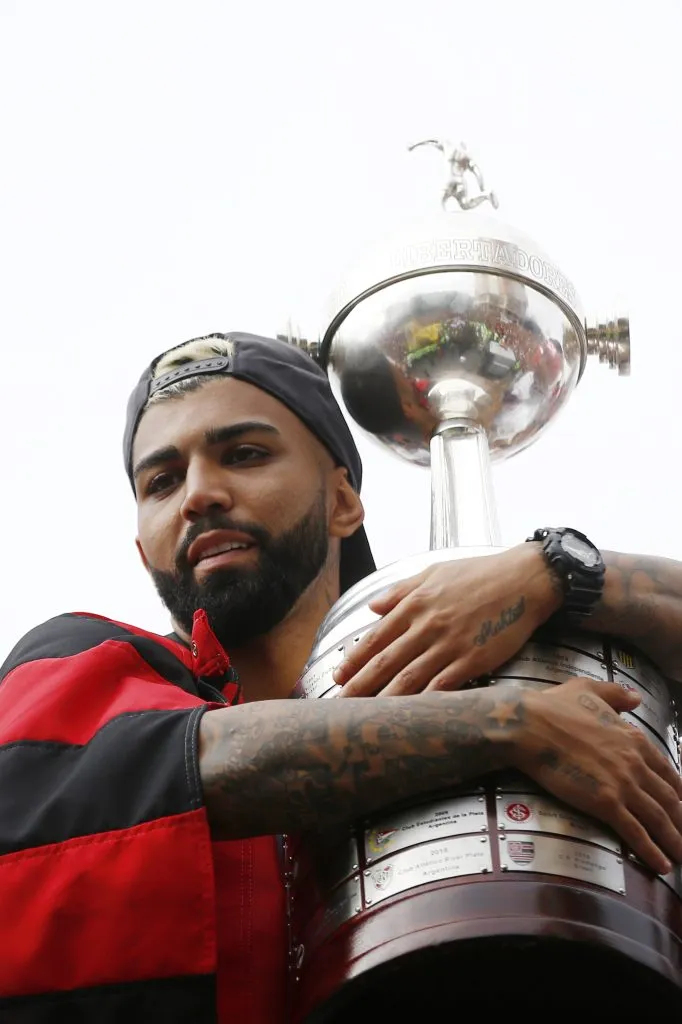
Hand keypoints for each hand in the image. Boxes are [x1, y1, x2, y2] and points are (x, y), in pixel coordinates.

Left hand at [334, 544, 560, 695]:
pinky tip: (410, 716)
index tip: (338, 676)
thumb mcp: (434, 572)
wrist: (524, 580)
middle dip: (360, 685)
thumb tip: (373, 607)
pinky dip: (424, 701)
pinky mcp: (473, 660)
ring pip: (410, 678)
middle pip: (386, 661)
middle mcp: (427, 626)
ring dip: (385, 699)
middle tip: (340, 705)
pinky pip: (443, 685)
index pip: (376, 637)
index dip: (355, 659)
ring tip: (367, 718)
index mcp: (415, 604)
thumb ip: (401, 591)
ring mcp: (450, 645)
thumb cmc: (479, 574)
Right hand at [515, 677, 681, 873]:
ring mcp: (623, 784)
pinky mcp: (605, 803)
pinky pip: (635, 832)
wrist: (531, 725)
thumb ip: (616, 694)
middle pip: (669, 798)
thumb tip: (635, 697)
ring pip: (658, 818)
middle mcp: (635, 763)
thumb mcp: (588, 689)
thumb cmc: (554, 706)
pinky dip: (651, 850)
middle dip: (681, 821)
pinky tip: (661, 865)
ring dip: (674, 840)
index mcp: (633, 738)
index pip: (667, 770)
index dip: (678, 791)